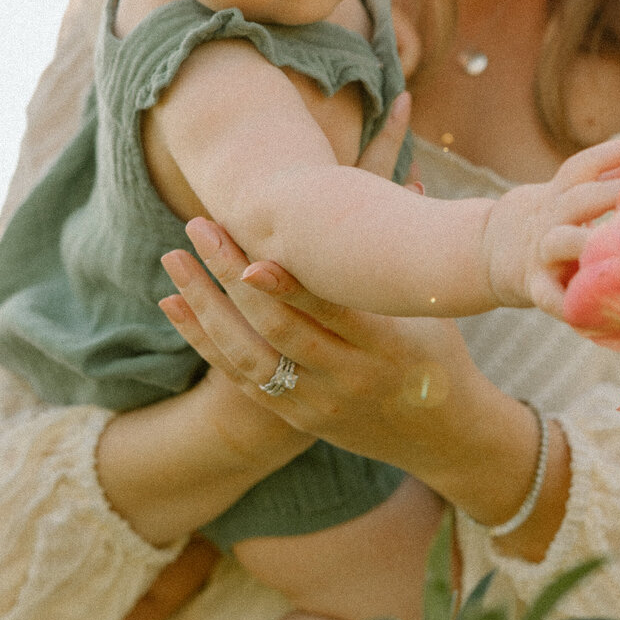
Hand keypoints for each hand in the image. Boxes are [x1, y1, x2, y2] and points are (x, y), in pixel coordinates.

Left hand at [161, 225, 479, 471]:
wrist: (445, 435)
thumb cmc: (441, 351)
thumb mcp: (434, 308)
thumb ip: (408, 255)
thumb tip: (416, 184)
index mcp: (388, 347)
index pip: (332, 314)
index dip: (291, 287)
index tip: (254, 253)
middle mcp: (350, 378)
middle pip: (278, 329)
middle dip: (231, 276)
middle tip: (198, 225)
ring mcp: (320, 402)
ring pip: (248, 357)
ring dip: (204, 307)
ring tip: (174, 259)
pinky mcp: (299, 417)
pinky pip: (240, 379)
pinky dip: (205, 341)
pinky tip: (175, 305)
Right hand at [484, 135, 619, 315]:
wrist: (488, 254)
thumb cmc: (548, 221)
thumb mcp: (565, 195)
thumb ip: (603, 181)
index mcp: (559, 192)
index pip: (583, 165)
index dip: (610, 154)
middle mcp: (550, 217)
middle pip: (578, 198)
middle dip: (610, 193)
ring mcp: (541, 251)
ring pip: (560, 241)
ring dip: (584, 241)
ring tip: (613, 246)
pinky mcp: (535, 285)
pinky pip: (548, 295)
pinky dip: (563, 303)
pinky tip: (586, 315)